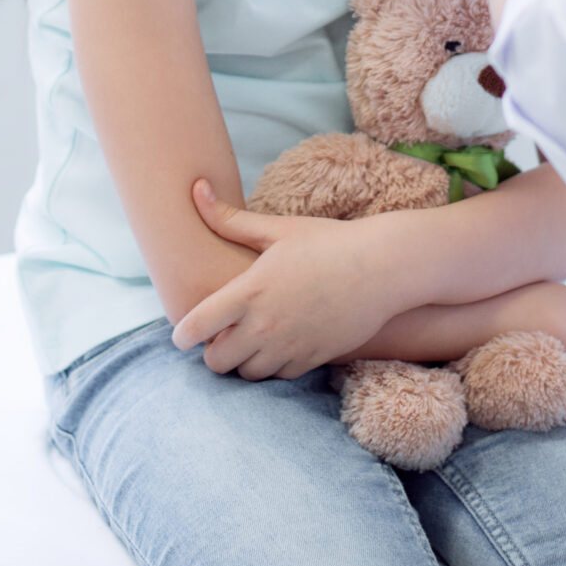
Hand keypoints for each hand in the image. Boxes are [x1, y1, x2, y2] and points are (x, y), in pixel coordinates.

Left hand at [171, 181, 405, 378]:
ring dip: (243, 360)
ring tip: (250, 339)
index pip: (196, 326)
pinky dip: (274, 365)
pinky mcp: (313, 359)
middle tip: (221, 334)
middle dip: (213, 351)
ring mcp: (290, 346)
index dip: (182, 335)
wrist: (383, 268)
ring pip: (247, 373)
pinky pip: (279, 376)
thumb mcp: (279, 228)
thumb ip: (231, 219)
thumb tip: (195, 189)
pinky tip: (279, 343)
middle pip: (216, 361)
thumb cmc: (329, 242)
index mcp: (250, 291)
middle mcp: (266, 325)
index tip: (182, 333)